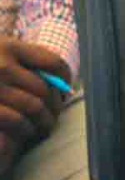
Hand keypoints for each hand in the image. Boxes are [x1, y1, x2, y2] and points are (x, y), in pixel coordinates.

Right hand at [0, 38, 67, 160]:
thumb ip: (21, 60)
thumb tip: (59, 81)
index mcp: (8, 47)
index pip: (52, 62)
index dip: (65, 79)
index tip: (65, 90)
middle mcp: (1, 65)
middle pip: (45, 88)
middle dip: (55, 106)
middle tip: (55, 117)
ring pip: (34, 107)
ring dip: (44, 121)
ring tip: (44, 128)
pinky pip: (16, 120)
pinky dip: (26, 129)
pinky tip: (26, 132)